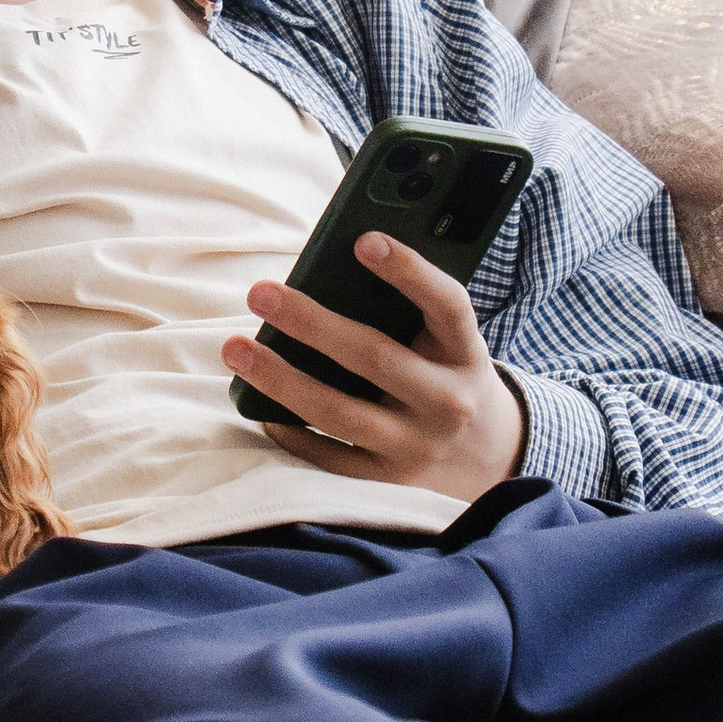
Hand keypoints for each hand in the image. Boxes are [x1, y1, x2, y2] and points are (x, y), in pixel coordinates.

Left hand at [223, 232, 526, 499]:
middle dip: (311, 323)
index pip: (446, 304)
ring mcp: (417, 445)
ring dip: (280, 379)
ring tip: (236, 349)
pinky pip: (328, 457)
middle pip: (375, 357)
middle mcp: (448, 401)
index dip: (410, 271)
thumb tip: (332, 270)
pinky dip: (289, 430)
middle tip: (260, 293)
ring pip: (338, 412)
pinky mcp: (389, 481)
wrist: (486, 455)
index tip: (363, 241)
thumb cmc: (447, 375)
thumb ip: (410, 310)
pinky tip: (257, 404)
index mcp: (466, 352)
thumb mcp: (448, 342)